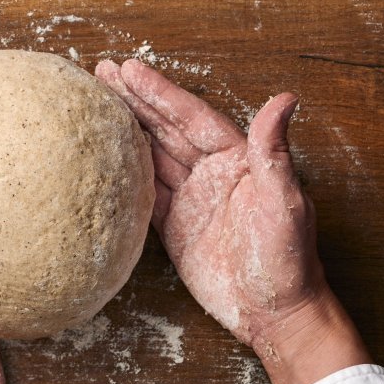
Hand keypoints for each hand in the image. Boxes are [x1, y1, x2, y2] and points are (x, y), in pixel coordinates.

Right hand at [96, 59, 370, 383]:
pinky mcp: (175, 227)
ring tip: (96, 107)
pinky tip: (103, 159)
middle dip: (134, 101)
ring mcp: (191, 199)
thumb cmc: (287, 261)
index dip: (159, 93)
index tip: (130, 70)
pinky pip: (144, 194)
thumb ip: (273, 153)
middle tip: (101, 74)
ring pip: (151, 156)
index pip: (191, 118)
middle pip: (165, 129)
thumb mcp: (284, 205)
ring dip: (124, 131)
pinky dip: (123, 175)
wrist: (273, 314)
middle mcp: (211, 173)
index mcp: (236, 160)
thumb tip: (286, 98)